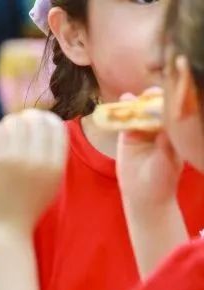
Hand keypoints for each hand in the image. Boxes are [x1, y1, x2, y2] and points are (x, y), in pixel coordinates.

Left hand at [0, 109, 67, 231]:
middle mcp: (39, 161)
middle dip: (24, 119)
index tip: (34, 124)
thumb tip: (43, 119)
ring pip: (13, 121)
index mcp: (56, 166)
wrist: (5, 228)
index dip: (44, 119)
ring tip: (5, 137)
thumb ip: (50, 154)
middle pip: (34, 119)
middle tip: (16, 129)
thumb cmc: (27, 204)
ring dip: (7, 125)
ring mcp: (16, 160)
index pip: (55, 126)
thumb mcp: (50, 181)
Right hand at [115, 90, 180, 209]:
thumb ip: (164, 147)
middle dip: (150, 100)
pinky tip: (115, 108)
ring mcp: (142, 132)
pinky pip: (122, 123)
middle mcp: (158, 130)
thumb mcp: (166, 163)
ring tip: (128, 98)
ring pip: (137, 114)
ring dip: (133, 104)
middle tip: (147, 94)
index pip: (171, 114)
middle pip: (154, 109)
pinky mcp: (126, 137)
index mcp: (174, 134)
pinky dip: (119, 115)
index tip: (165, 97)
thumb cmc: (162, 180)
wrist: (144, 195)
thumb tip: (163, 130)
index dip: (168, 104)